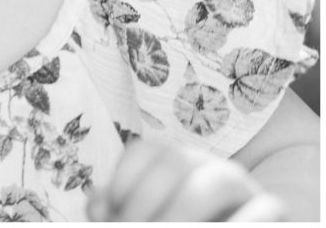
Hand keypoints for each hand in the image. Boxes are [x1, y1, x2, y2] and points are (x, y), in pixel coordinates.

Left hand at [86, 140, 285, 220]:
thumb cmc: (170, 226)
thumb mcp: (140, 220)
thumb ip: (115, 213)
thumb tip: (98, 209)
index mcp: (174, 164)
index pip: (147, 151)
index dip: (123, 183)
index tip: (111, 217)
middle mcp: (209, 168)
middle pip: (178, 161)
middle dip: (147, 202)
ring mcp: (245, 190)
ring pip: (222, 181)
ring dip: (185, 212)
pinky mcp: (272, 213)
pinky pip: (266, 210)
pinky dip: (238, 225)